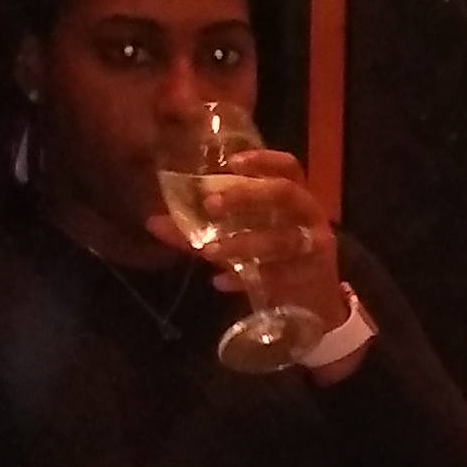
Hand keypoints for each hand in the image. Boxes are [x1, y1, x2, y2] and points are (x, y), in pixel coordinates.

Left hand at [156, 146, 350, 336]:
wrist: (313, 306)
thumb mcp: (239, 239)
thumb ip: (199, 230)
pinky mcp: (311, 276)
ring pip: (282, 238)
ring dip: (243, 242)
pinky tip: (221, 282)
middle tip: (211, 205)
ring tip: (208, 251)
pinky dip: (245, 278)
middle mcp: (308, 214)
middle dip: (248, 196)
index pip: (287, 167)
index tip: (231, 162)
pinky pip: (277, 275)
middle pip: (285, 193)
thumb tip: (152, 222)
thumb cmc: (273, 259)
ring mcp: (314, 245)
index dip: (263, 160)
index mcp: (294, 196)